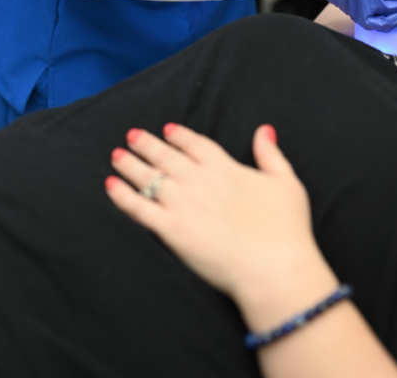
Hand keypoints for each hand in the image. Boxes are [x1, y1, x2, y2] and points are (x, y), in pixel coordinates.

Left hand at [105, 124, 333, 327]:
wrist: (273, 268)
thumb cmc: (286, 229)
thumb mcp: (286, 183)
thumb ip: (271, 155)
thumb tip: (264, 130)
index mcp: (224, 168)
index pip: (195, 144)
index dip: (179, 136)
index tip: (167, 129)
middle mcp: (198, 180)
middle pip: (165, 156)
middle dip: (146, 144)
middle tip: (131, 135)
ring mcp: (182, 203)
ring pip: (148, 177)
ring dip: (129, 164)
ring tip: (116, 155)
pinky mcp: (170, 229)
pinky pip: (138, 208)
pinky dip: (121, 195)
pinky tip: (110, 185)